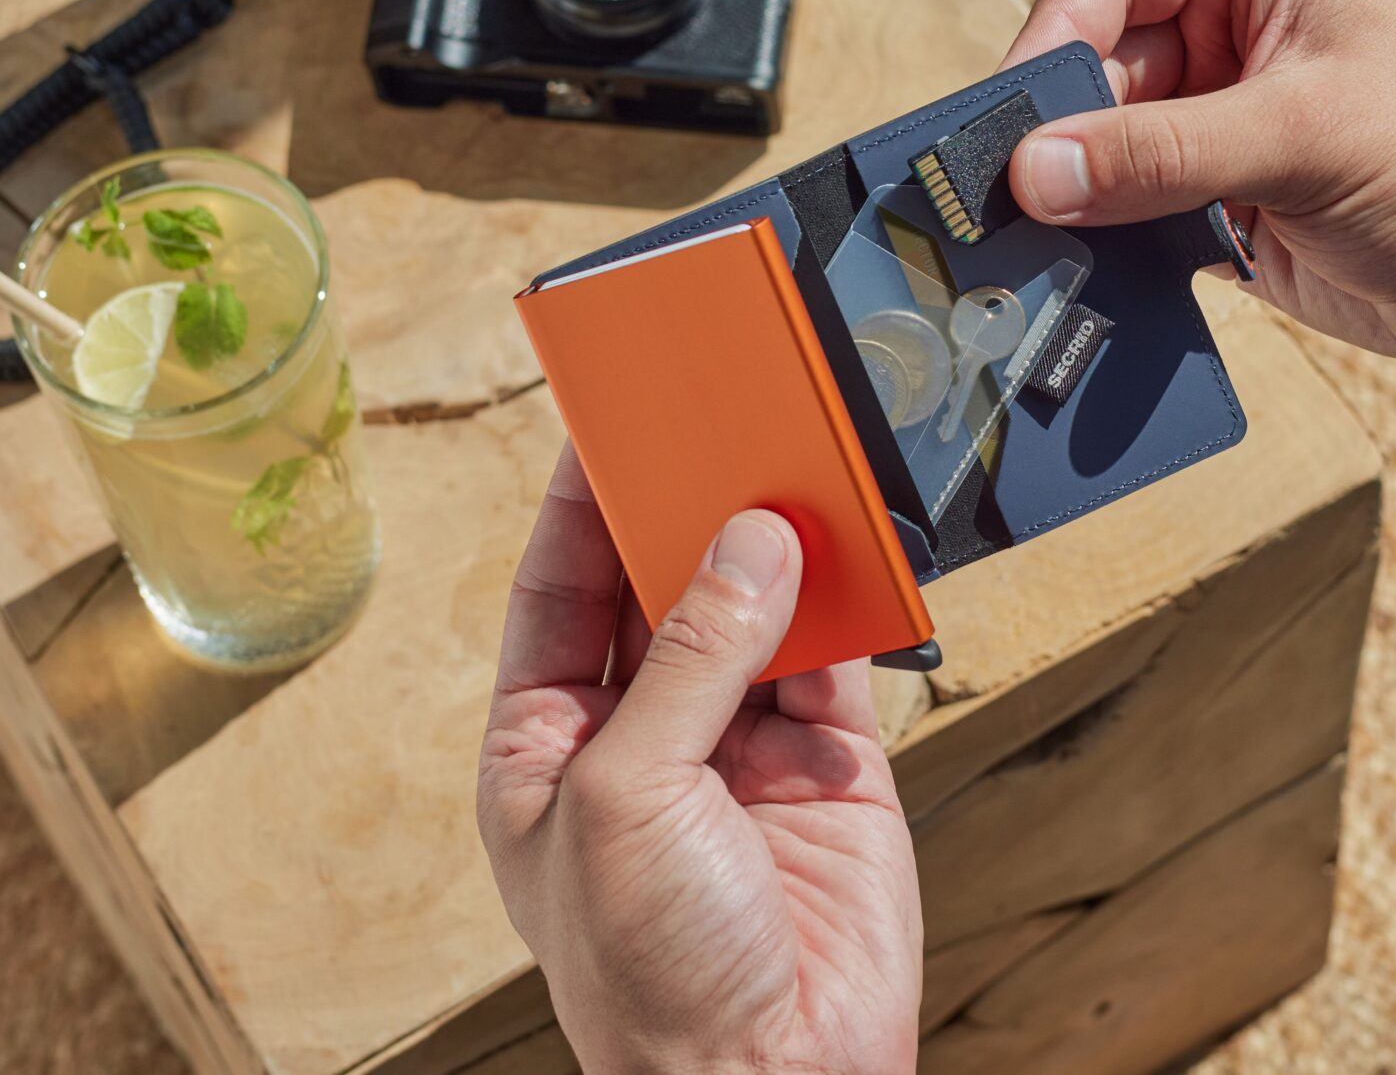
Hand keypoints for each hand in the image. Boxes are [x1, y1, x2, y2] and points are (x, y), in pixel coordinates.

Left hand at [477, 446, 922, 1074]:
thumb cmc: (649, 978)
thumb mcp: (627, 797)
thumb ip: (688, 661)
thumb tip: (746, 545)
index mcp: (549, 747)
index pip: (557, 592)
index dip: (579, 505)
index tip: (606, 419)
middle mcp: (641, 738)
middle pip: (659, 586)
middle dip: (682, 509)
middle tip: (710, 418)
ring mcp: (737, 749)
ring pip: (753, 609)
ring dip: (770, 543)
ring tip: (783, 457)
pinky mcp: (830, 766)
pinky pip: (836, 656)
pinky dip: (846, 597)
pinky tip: (846, 542)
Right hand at [1000, 0, 1395, 430]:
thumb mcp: (1305, 139)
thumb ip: (1163, 153)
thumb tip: (1035, 171)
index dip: (1052, 35)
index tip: (1013, 117)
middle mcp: (1230, 28)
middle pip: (1092, 64)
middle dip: (1053, 132)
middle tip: (1007, 199)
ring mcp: (1222, 119)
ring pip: (1101, 147)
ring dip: (1073, 198)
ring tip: (1035, 249)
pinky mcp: (1221, 203)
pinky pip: (1131, 215)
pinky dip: (1105, 248)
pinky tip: (1084, 282)